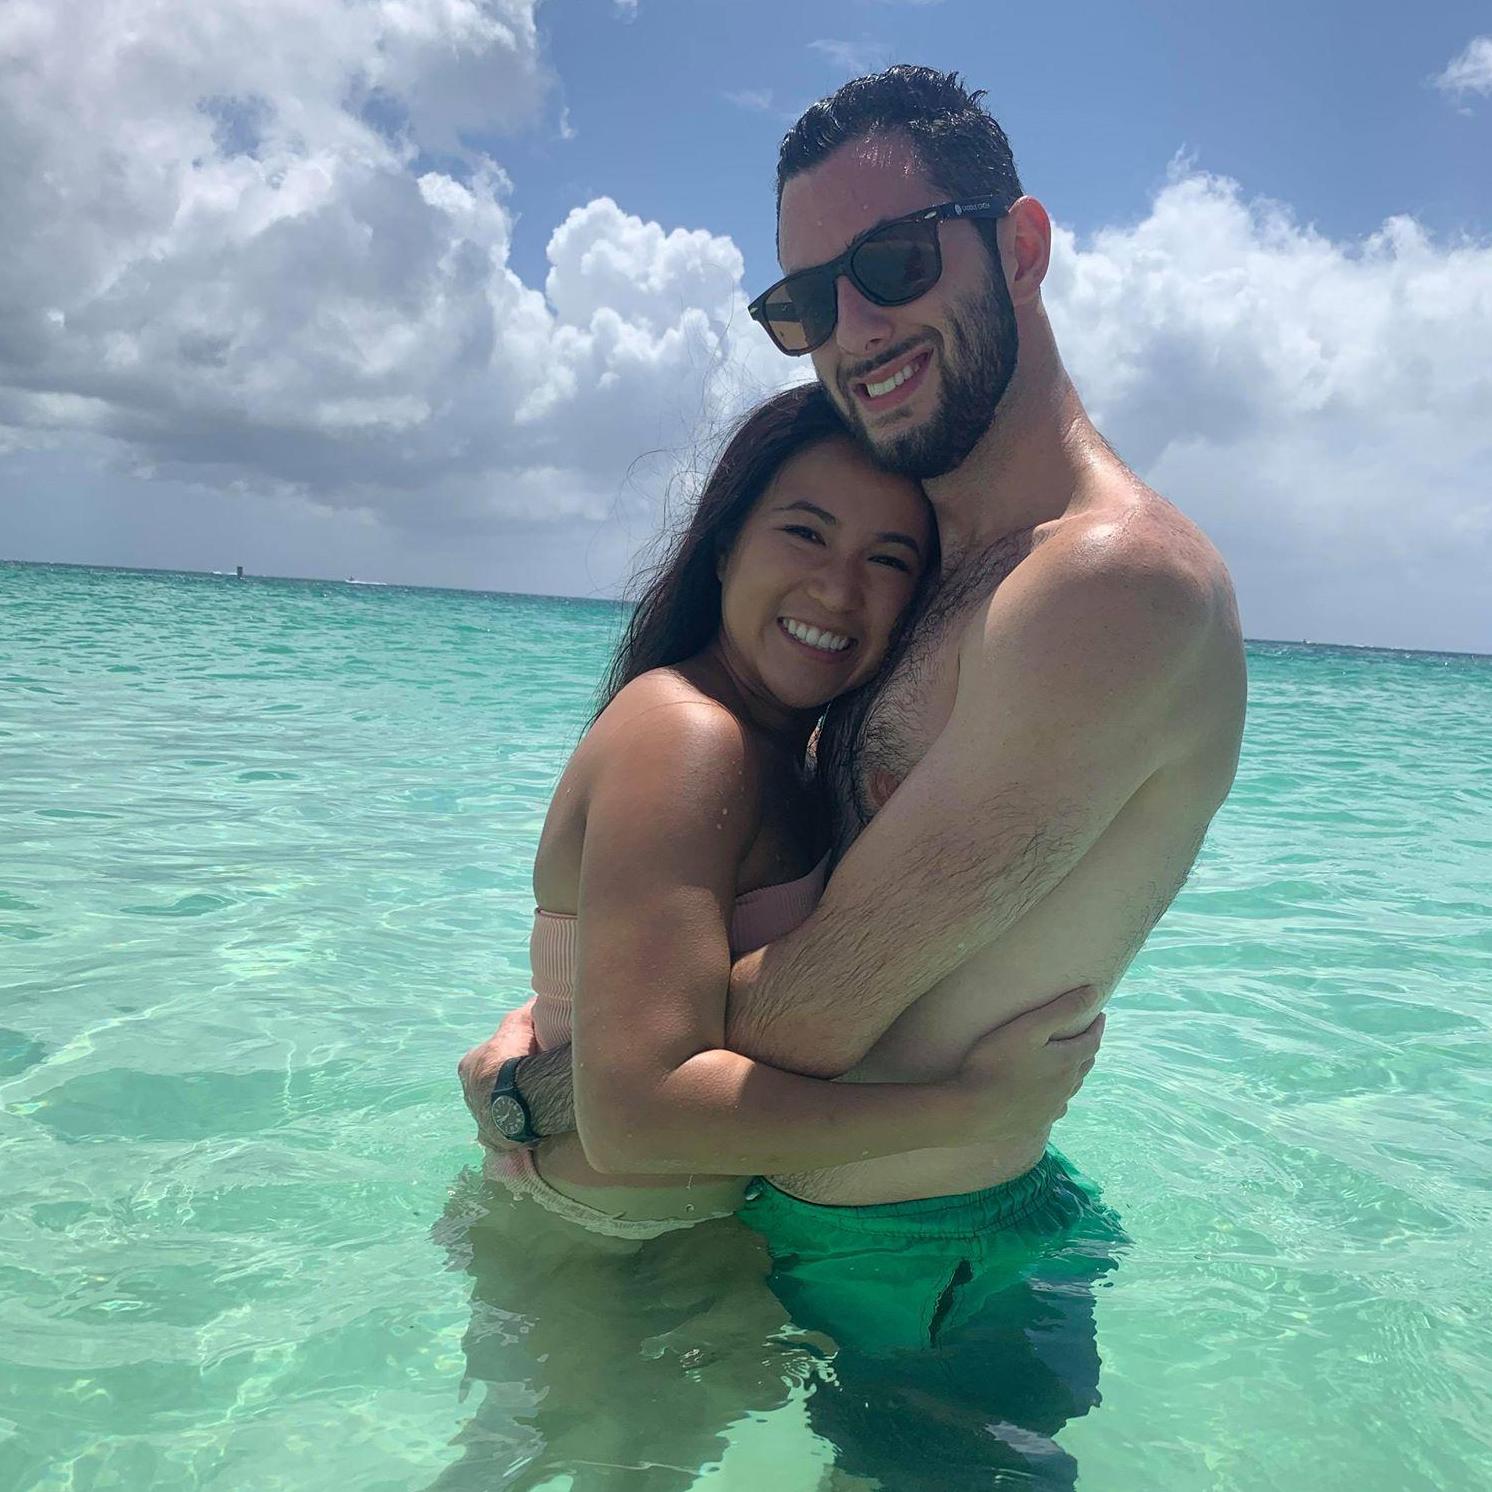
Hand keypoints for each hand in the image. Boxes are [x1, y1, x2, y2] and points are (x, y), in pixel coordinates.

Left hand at [457, 998, 539, 1151]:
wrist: (516, 1099)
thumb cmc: (513, 1059)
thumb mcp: (518, 1025)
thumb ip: (525, 1013)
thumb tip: (536, 1000)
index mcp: (469, 1066)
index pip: (485, 1057)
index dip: (504, 1055)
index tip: (522, 1056)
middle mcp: (468, 1093)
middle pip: (488, 1085)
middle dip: (504, 1083)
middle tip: (529, 1080)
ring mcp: (479, 1117)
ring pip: (495, 1109)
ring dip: (511, 1106)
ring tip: (535, 1103)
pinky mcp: (492, 1138)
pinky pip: (505, 1131)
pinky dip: (516, 1127)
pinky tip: (532, 1123)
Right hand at [953, 985, 1105, 1144]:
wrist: (973, 1113)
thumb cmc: (996, 1064)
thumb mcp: (1028, 1028)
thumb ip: (1062, 1009)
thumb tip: (1094, 992)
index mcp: (1066, 1062)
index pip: (1092, 1041)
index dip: (1097, 1027)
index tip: (1100, 1015)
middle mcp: (1065, 1087)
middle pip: (1085, 1065)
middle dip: (1089, 1047)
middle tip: (1088, 1035)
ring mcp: (1052, 1108)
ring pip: (1073, 1087)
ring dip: (1077, 1072)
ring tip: (1073, 1063)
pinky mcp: (1037, 1123)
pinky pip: (1058, 1108)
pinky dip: (1060, 1097)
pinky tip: (1053, 1098)